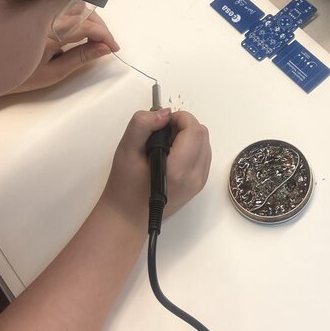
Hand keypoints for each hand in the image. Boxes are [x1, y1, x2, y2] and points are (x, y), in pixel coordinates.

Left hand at [12, 13, 119, 93]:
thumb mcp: (54, 72)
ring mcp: (39, 10)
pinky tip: (75, 27)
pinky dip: (74, 12)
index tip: (113, 48)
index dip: (105, 36)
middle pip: (84, 10)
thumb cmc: (20, 76)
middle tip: (104, 44)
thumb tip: (104, 48)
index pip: (88, 26)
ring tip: (92, 36)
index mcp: (51, 32)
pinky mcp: (34, 9)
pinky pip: (60, 3)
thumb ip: (81, 58)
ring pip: (73, 2)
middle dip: (99, 26)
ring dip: (88, 16)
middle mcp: (46, 15)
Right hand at [103, 108, 210, 228]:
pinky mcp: (198, 185)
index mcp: (178, 169)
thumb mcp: (126, 150)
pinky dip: (191, 148)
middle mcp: (195, 177)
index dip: (180, 118)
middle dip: (184, 126)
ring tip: (165, 144)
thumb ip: (142, 125)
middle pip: (202, 135)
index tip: (162, 122)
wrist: (128, 216)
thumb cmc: (124, 186)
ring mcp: (199, 183)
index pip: (194, 130)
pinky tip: (171, 155)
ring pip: (205, 144)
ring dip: (188, 136)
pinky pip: (203, 156)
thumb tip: (164, 113)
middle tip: (162, 132)